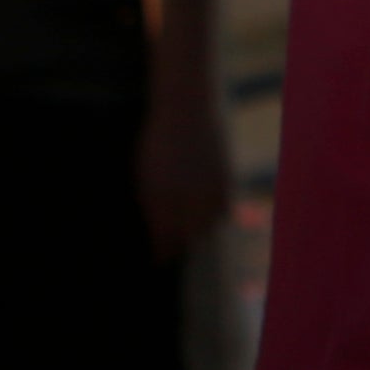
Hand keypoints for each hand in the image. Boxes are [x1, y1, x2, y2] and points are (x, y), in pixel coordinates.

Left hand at [135, 82, 230, 258]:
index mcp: (161, 198)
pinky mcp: (225, 180)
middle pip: (188, 238)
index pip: (164, 239)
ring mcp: (208, 189)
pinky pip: (223, 210)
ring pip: (208, 226)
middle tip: (172, 247)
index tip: (157, 261)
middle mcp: (187, 198)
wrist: (185, 108)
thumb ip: (151, 205)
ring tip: (189, 231)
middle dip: (179, 245)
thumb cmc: (155, 140)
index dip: (161, 253)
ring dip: (198, 231)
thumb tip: (157, 229)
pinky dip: (215, 215)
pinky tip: (207, 213)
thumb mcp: (144, 175)